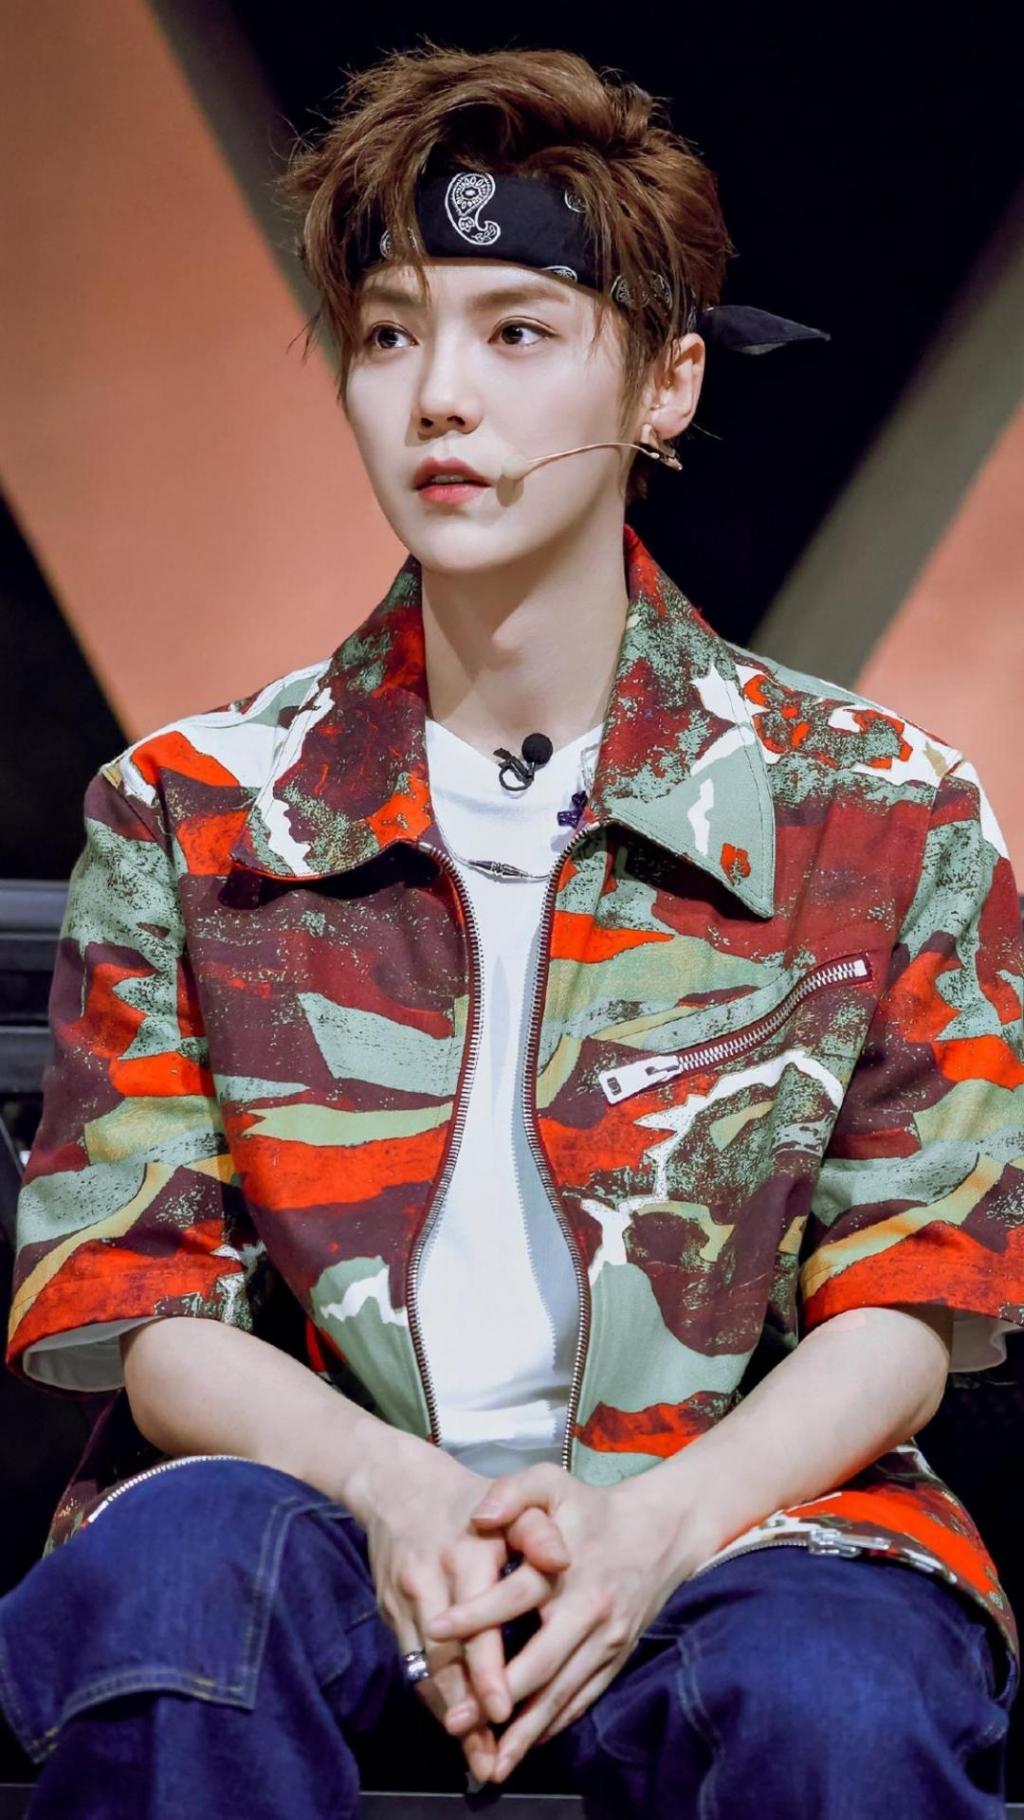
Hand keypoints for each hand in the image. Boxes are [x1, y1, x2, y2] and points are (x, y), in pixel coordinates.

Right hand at [358, 1436, 571, 1782]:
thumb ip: (539, 1529)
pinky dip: (433, 1696)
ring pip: (425, 1670)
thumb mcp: (514, 1498)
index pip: (476, 1626)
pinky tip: (453, 1722)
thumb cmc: (470, 1497)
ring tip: (477, 1757)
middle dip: (469, 1714)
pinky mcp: (388, 1613)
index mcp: (464, 1557)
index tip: (504, 1711)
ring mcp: (403, 1601)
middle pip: (446, 1661)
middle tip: (492, 1759)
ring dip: (450, 1716)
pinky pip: (411, 1664)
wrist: (398, 1485)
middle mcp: (429, 1583)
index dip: (488, 1672)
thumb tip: (562, 1559)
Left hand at [424, 1462, 703, 1781]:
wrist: (658, 1531)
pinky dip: (555, 1725)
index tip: (435, 1631)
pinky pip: (583, 1699)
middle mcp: (590, 1611)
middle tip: (455, 1721)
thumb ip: (513, 1492)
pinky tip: (527, 1743)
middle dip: (496, 1697)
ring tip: (489, 1758)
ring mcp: (607, 1641)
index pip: (515, 1596)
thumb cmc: (591, 1509)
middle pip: (540, 1664)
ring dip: (525, 1729)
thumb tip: (478, 1515)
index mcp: (568, 1570)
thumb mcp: (551, 1485)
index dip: (475, 1616)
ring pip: (562, 1694)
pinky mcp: (616, 1658)